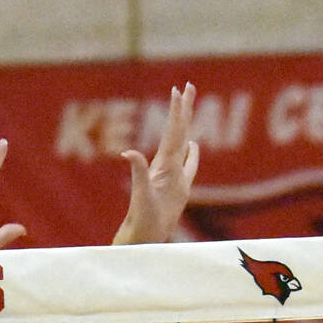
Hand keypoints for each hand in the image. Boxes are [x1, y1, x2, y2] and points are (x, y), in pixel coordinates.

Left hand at [114, 83, 200, 245]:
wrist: (142, 235)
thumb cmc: (142, 218)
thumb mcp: (141, 194)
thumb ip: (137, 172)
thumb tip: (128, 152)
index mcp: (164, 163)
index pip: (173, 132)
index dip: (177, 111)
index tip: (179, 90)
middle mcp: (168, 164)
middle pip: (179, 130)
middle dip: (184, 108)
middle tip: (188, 86)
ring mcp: (174, 175)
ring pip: (183, 143)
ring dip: (187, 125)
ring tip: (189, 108)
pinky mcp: (179, 187)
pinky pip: (190, 165)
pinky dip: (193, 153)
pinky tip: (194, 145)